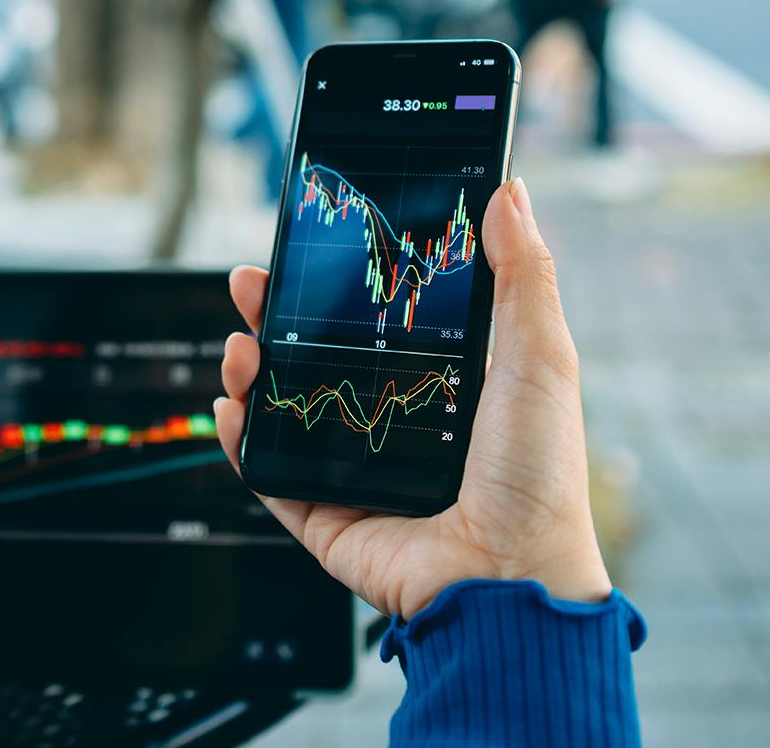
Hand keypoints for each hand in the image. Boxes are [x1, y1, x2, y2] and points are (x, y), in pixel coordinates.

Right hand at [214, 178, 610, 618]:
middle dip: (275, 315)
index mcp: (442, 382)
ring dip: (249, 368)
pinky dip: (239, 439)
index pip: (374, 318)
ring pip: (283, 408)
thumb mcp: (539, 356)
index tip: (310, 243)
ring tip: (241, 345)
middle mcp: (394, 421)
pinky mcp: (326, 515)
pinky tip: (230, 406)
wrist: (511, 576)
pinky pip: (268, 473)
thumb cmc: (539, 475)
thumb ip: (523, 273)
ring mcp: (355, 469)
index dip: (337, 282)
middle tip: (253, 282)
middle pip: (314, 355)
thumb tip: (511, 193)